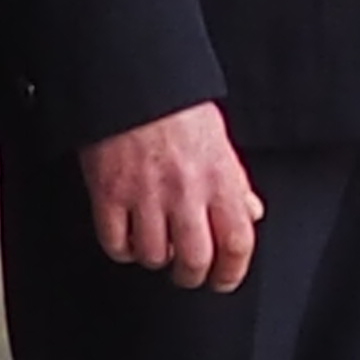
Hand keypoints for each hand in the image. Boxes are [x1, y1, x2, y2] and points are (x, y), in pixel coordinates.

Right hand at [79, 102, 260, 289]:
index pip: (237, 241)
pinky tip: (128, 237)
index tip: (224, 279)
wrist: (132, 79)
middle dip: (191, 274)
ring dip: (156, 258)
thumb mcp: (219, 140)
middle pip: (194, 259)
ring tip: (157, 244)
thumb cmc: (176, 106)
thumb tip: (251, 212)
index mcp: (219, 176)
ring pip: (153, 256)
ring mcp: (145, 194)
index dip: (233, 271)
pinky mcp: (109, 194)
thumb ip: (235, 182)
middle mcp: (185, 190)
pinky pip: (116, 243)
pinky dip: (122, 248)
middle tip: (188, 272)